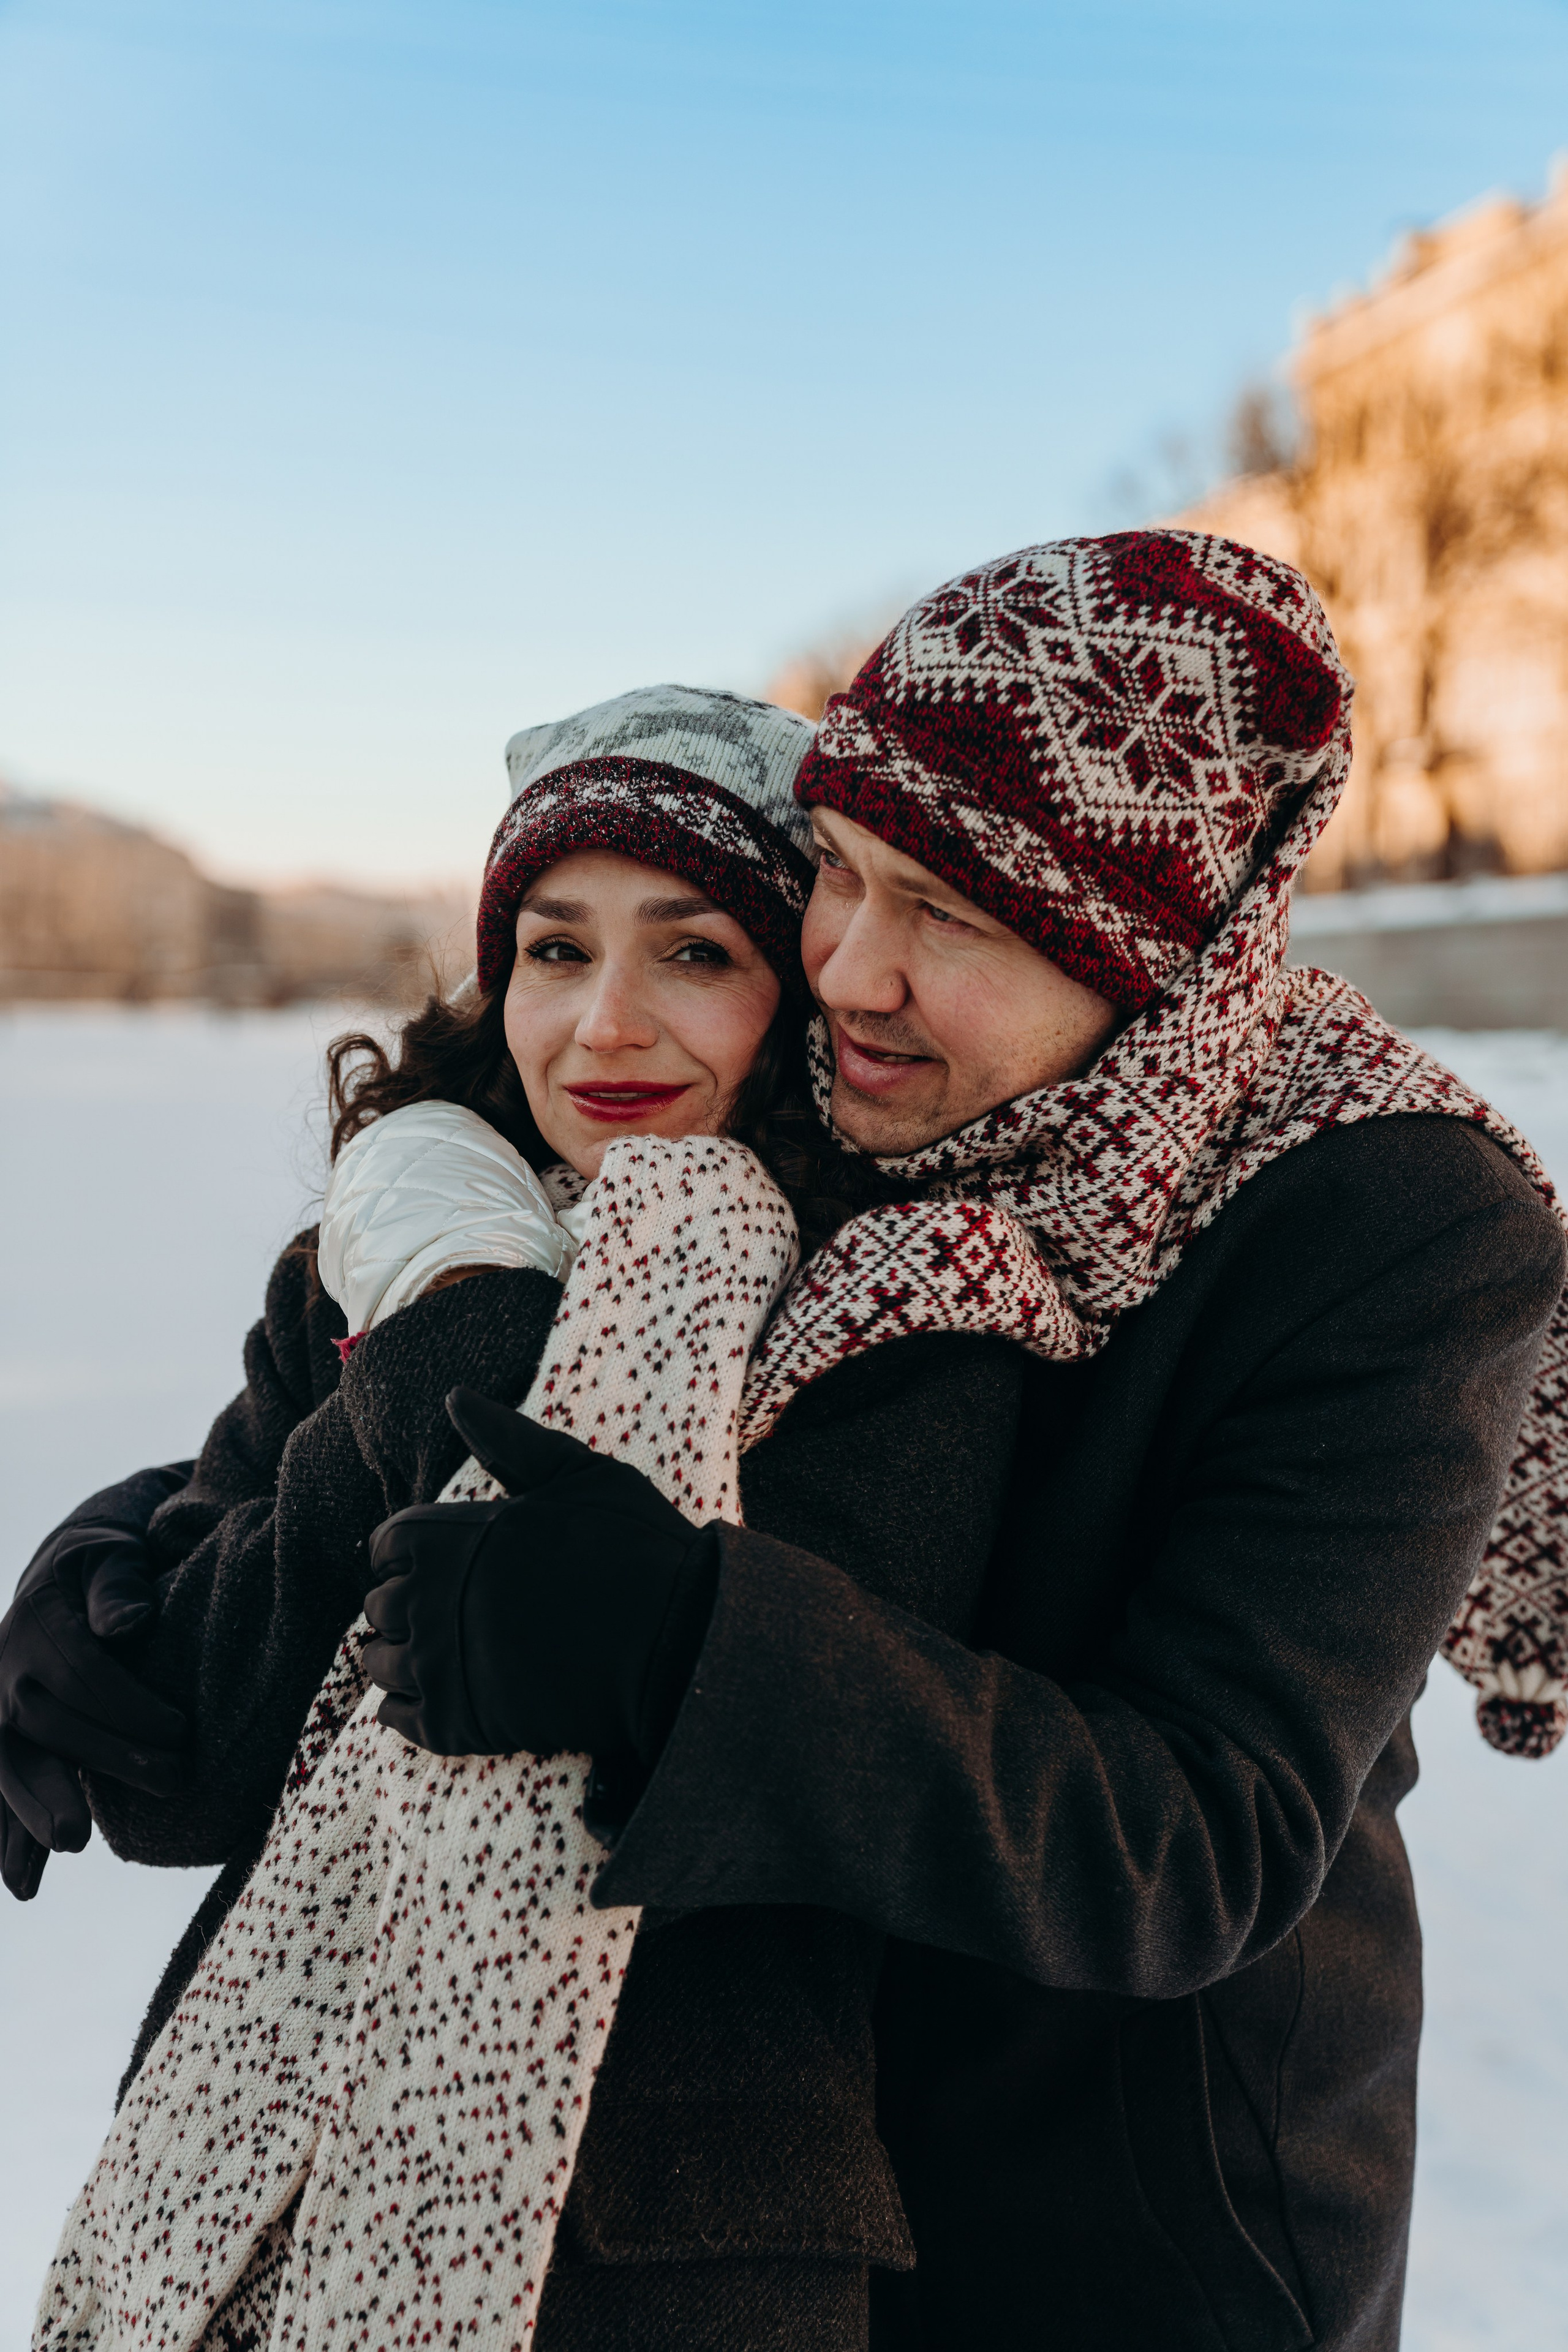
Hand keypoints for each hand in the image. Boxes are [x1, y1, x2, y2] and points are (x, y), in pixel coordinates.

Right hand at [1, 1487, 190, 1900]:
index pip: (79, 1672)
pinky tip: (23, 1884)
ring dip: (35, 1810)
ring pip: (7, 1765)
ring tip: (74, 1841)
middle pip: (46, 1723)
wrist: (60, 1578)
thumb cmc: (102, 1568)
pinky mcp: (2, 1744)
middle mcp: (5, 1670)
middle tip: (172, 1779)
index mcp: (35, 1624)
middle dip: (105, 1756)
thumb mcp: (113, 1556)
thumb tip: (129, 1622)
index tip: (181, 1729)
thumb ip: (118, 1584)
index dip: (130, 1705)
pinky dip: (8, 1839)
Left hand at [362, 1387, 718, 1764]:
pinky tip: (456, 1693)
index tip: (453, 1565)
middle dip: (411, 1607)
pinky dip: (411, 1708)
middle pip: (380, 1606)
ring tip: (459, 1654)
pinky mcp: (456, 1724)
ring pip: (380, 1663)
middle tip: (466, 1613)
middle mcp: (430, 1599)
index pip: (387, 1544)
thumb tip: (455, 1396)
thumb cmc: (634, 1548)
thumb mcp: (578, 1473)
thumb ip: (508, 1438)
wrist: (678, 1641)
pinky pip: (396, 1719)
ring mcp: (439, 1664)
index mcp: (449, 1536)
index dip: (415, 1553)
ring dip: (407, 1658)